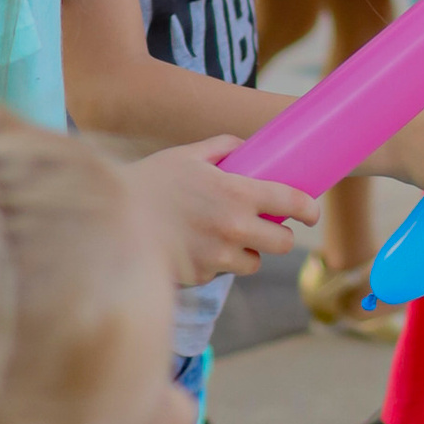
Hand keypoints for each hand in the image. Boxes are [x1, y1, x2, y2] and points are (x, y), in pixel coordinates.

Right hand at [123, 139, 315, 286]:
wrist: (113, 222)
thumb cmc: (149, 183)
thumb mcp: (186, 155)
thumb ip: (222, 148)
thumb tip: (245, 147)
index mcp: (237, 193)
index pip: (292, 203)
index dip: (309, 208)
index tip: (311, 211)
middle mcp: (235, 228)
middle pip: (282, 243)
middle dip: (280, 234)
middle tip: (269, 225)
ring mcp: (219, 257)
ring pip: (255, 262)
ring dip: (249, 251)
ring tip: (228, 236)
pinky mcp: (203, 277)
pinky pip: (222, 272)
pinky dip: (218, 263)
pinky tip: (199, 246)